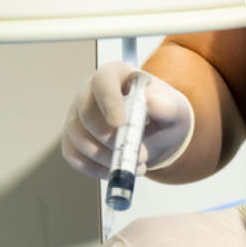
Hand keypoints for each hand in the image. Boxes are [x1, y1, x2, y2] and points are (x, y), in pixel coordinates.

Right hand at [62, 62, 193, 178]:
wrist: (154, 133)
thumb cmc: (161, 115)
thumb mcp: (174, 110)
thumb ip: (167, 106)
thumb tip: (152, 103)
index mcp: (113, 75)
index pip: (103, 82)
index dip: (109, 102)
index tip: (120, 124)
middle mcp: (88, 93)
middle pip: (85, 113)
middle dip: (109, 139)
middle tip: (138, 154)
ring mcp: (76, 116)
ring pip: (77, 137)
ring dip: (104, 157)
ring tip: (134, 165)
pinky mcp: (71, 139)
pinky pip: (73, 155)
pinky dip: (93, 168)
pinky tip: (114, 171)